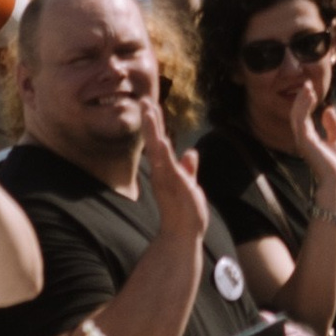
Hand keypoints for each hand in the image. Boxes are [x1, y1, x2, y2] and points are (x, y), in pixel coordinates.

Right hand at [142, 113, 211, 246]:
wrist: (183, 237)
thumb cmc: (186, 214)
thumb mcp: (190, 186)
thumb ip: (189, 169)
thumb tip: (191, 153)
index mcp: (166, 170)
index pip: (160, 142)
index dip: (156, 124)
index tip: (151, 105)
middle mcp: (162, 172)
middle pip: (155, 141)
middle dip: (151, 120)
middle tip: (145, 99)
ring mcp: (166, 178)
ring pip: (158, 148)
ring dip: (153, 129)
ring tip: (149, 110)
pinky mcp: (173, 185)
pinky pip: (166, 165)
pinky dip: (163, 152)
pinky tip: (160, 139)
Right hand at [291, 64, 335, 208]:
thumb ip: (332, 125)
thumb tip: (328, 108)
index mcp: (309, 138)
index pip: (303, 116)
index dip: (305, 102)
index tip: (310, 88)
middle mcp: (303, 138)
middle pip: (297, 113)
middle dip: (301, 98)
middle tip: (306, 83)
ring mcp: (302, 140)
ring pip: (296, 115)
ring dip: (301, 100)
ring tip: (307, 87)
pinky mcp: (305, 141)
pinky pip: (300, 121)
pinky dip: (303, 107)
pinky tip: (309, 97)